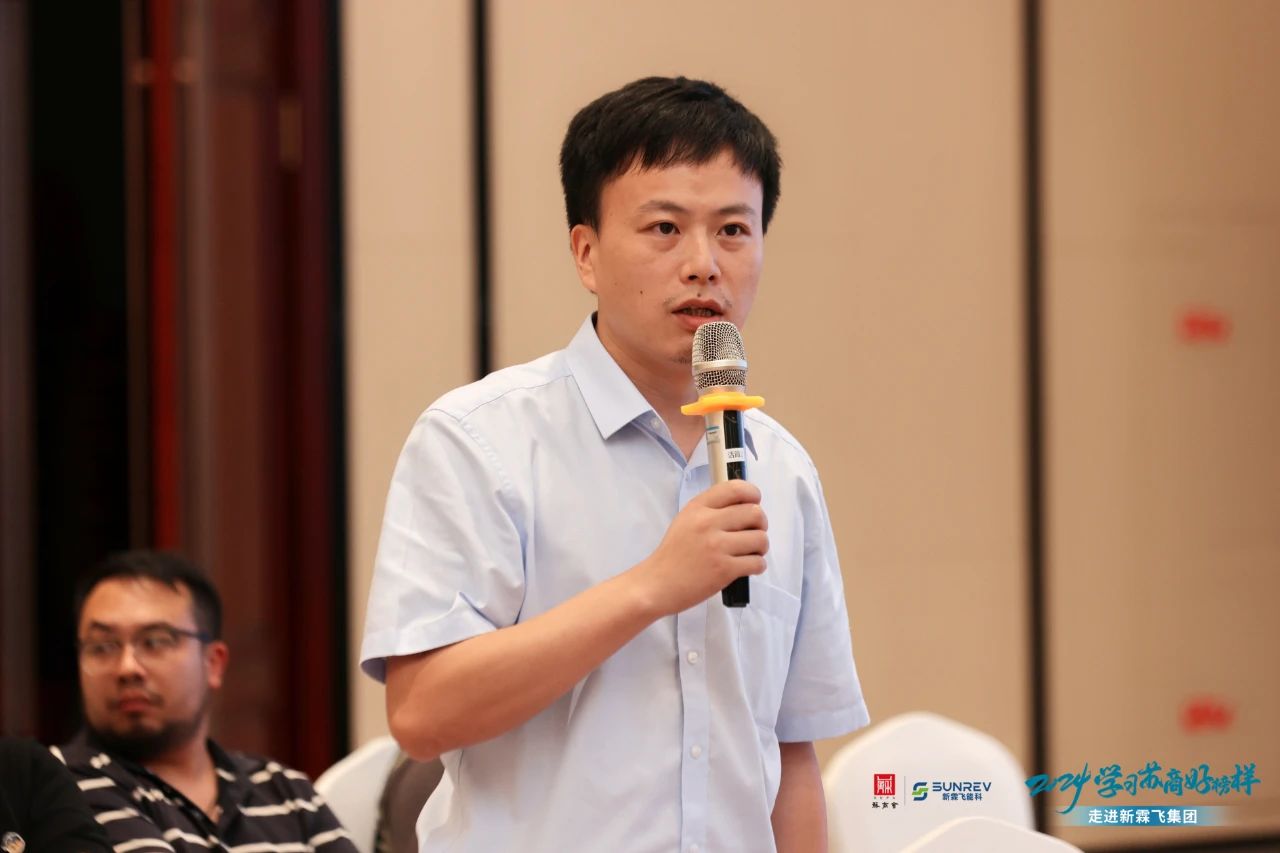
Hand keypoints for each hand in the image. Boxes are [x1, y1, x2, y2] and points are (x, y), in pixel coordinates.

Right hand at [631, 479, 768, 616]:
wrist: (657, 584)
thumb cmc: (673, 554)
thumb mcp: (686, 520)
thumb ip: (712, 510)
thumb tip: (745, 506)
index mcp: (698, 507)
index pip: (736, 488)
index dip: (753, 495)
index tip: (754, 504)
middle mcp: (708, 523)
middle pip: (755, 513)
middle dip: (761, 524)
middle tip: (753, 533)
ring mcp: (717, 546)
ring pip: (760, 539)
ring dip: (760, 547)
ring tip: (750, 552)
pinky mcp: (724, 570)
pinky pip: (757, 562)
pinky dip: (757, 565)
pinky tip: (747, 566)